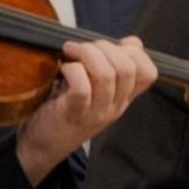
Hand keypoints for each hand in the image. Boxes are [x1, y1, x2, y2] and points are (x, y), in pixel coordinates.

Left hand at [16, 35, 159, 178]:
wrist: (40, 145)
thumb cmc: (64, 109)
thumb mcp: (96, 89)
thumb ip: (112, 66)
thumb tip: (133, 43)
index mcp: (122, 98)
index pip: (148, 74)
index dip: (135, 53)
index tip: (112, 46)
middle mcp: (114, 106)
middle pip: (127, 68)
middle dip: (104, 47)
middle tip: (82, 47)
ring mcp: (95, 113)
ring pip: (106, 74)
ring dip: (86, 54)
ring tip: (69, 51)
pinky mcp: (73, 114)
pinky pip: (82, 87)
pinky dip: (72, 70)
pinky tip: (62, 68)